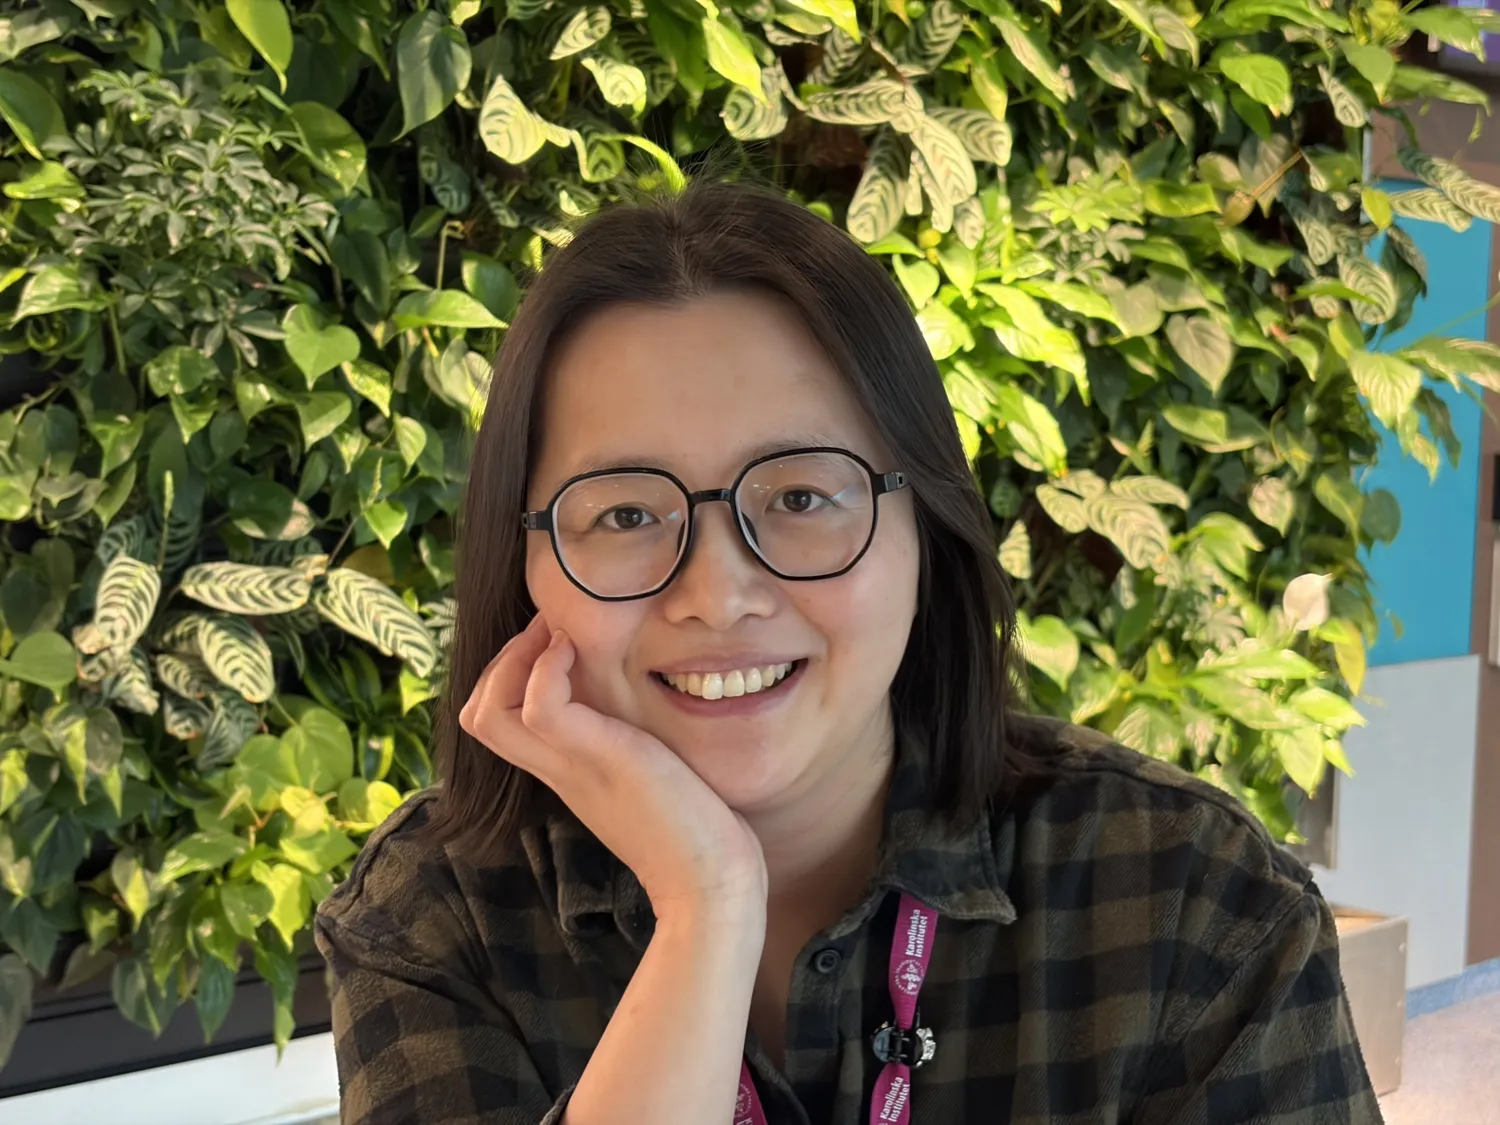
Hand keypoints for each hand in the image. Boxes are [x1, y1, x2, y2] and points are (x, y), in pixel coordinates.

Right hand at [460, 614, 768, 921]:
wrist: (711, 885)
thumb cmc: (696, 831)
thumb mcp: (651, 774)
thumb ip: (632, 745)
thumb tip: (646, 710)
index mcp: (565, 771)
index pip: (496, 723)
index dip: (509, 674)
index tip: (554, 640)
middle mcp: (557, 769)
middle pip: (477, 716)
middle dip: (501, 660)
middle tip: (549, 631)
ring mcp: (571, 766)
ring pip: (488, 712)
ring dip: (514, 658)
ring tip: (557, 635)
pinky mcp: (599, 759)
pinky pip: (540, 707)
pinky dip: (546, 668)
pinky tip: (576, 650)